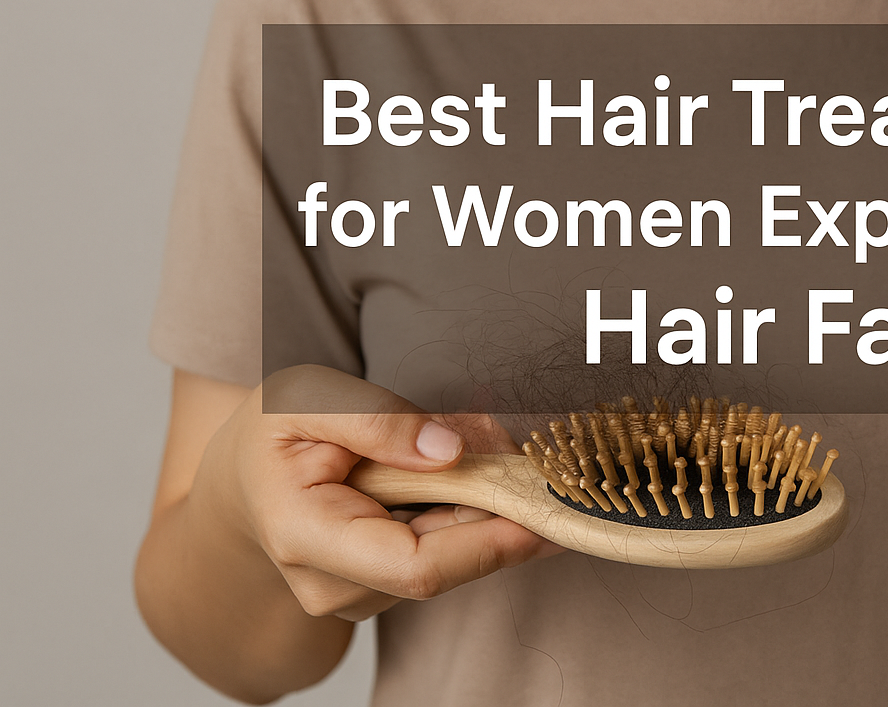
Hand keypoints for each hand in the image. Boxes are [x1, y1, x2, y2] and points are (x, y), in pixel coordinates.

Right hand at [193, 364, 559, 621]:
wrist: (238, 480)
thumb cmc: (271, 435)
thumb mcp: (307, 398)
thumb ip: (376, 419)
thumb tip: (451, 449)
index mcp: (306, 537)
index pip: (416, 567)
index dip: (488, 543)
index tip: (540, 508)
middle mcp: (333, 586)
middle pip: (446, 565)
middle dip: (499, 512)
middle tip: (533, 458)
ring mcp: (358, 596)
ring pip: (451, 560)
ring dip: (487, 509)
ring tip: (490, 452)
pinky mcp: (381, 589)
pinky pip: (444, 555)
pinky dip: (470, 515)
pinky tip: (470, 478)